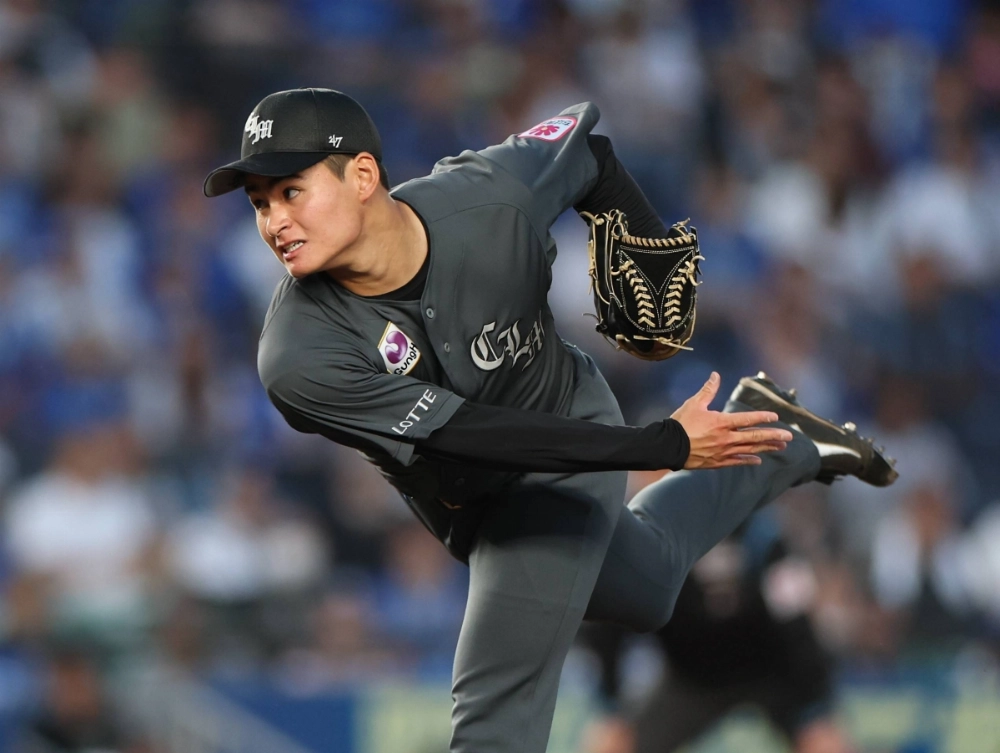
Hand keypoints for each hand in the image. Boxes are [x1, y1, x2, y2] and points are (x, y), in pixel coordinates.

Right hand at [671, 372, 791, 469]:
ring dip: (767, 448)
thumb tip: (716, 375)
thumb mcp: (694, 403)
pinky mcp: (717, 462)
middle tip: (789, 436)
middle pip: (755, 437)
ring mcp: (723, 452)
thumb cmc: (679, 423)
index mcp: (721, 422)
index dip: (763, 417)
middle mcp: (726, 438)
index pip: (748, 419)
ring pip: (750, 450)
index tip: (776, 417)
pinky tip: (758, 460)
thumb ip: (708, 390)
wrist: (667, 447)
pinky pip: (737, 462)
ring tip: (781, 447)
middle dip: (774, 436)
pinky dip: (748, 461)